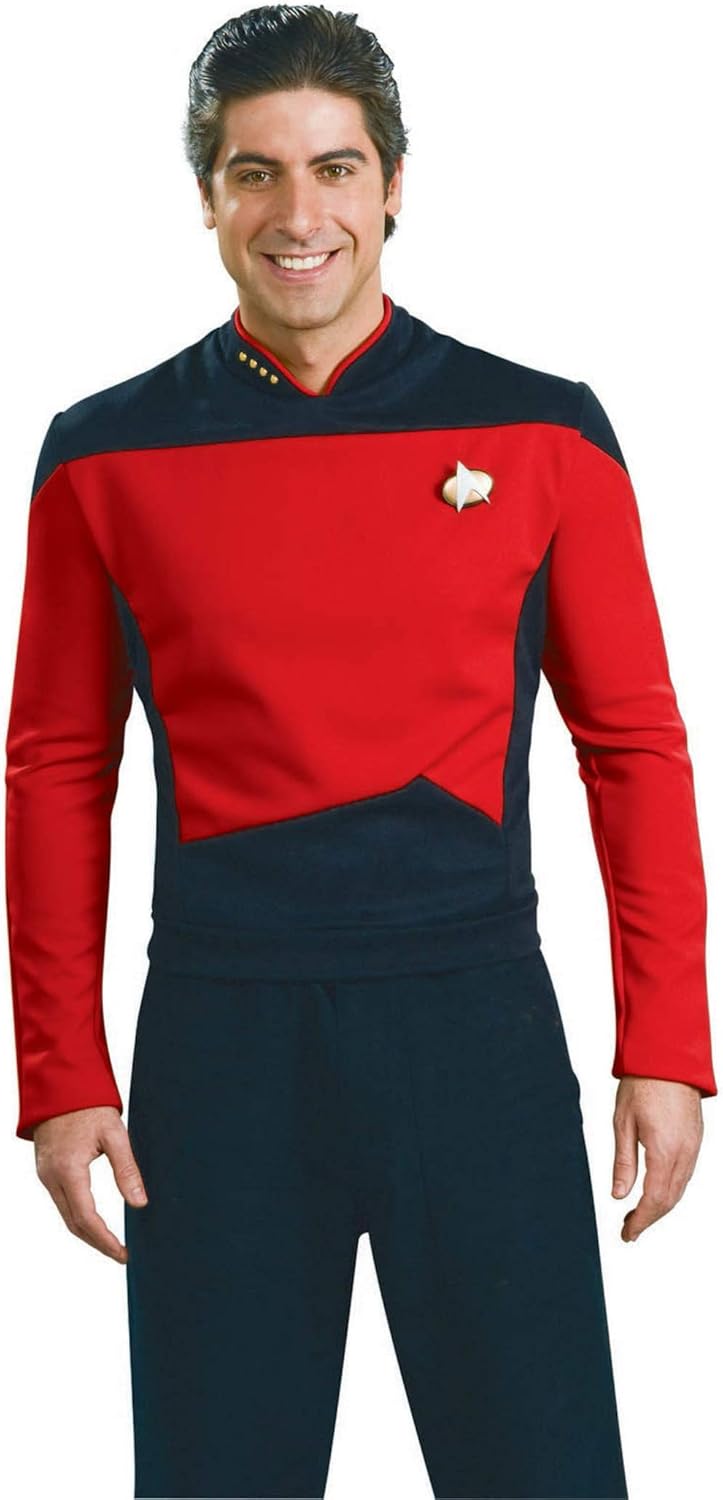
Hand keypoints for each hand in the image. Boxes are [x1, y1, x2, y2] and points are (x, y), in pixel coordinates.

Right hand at [33, 1106, 148, 1262]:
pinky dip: (78, 1217)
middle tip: (121, 1254)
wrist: (61, 1083)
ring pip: (65, 1215)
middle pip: (73, 1224)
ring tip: (112, 1243)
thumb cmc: (89, 1104)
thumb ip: (126, 1170)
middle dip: (97, 1243)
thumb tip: (140, 1203)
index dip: (105, 1241)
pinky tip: (95, 1221)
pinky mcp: (46, 1170)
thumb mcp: (115, 1134)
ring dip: (87, 1232)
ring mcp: (45, 1175)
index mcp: (68, 1169)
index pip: (86, 1219)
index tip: (123, 1254)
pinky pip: (61, 1202)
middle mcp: (51, 1177)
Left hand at [611, 1076, 703, 1242]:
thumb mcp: (622, 1123)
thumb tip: (619, 1195)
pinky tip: (656, 1192)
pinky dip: (671, 1190)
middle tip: (628, 1230)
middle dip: (649, 1219)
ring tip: (637, 1215)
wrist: (668, 1057)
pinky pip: (686, 1175)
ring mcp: (694, 1147)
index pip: (654, 1200)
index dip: (640, 1222)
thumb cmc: (642, 1084)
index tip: (626, 1234)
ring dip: (660, 1207)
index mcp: (664, 1150)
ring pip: (680, 1189)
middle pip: (669, 1200)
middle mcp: (684, 1153)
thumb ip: (623, 1163)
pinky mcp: (696, 1140)